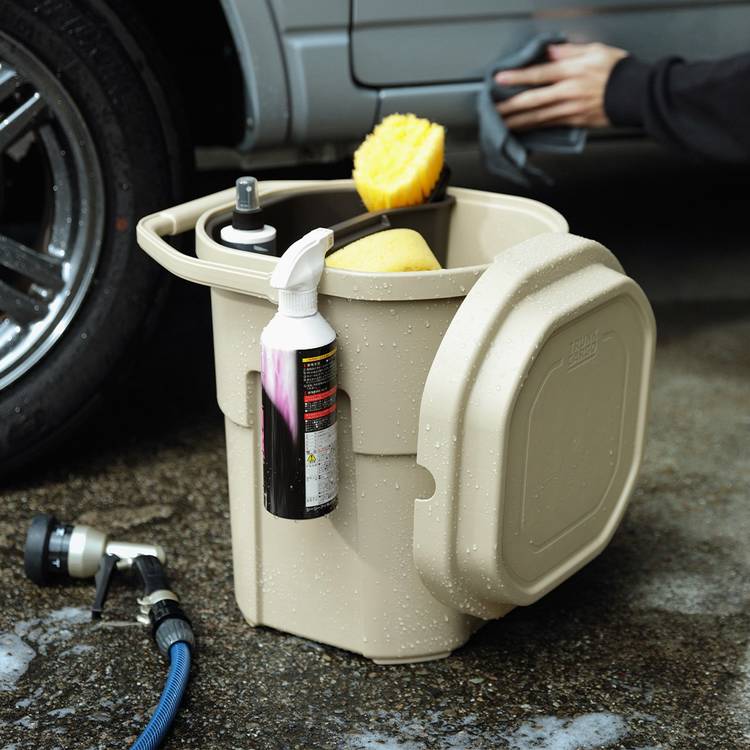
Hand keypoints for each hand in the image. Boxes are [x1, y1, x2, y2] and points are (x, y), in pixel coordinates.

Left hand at [495, 42, 627, 129]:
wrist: (636, 94)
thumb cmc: (618, 70)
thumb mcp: (595, 51)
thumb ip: (569, 51)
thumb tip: (550, 51)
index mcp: (572, 71)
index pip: (539, 73)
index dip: (517, 77)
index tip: (499, 79)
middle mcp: (569, 92)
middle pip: (533, 100)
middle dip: (510, 106)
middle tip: (492, 111)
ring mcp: (571, 109)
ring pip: (538, 116)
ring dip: (517, 121)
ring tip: (500, 124)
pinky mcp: (574, 121)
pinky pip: (549, 124)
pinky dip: (533, 127)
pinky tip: (521, 129)